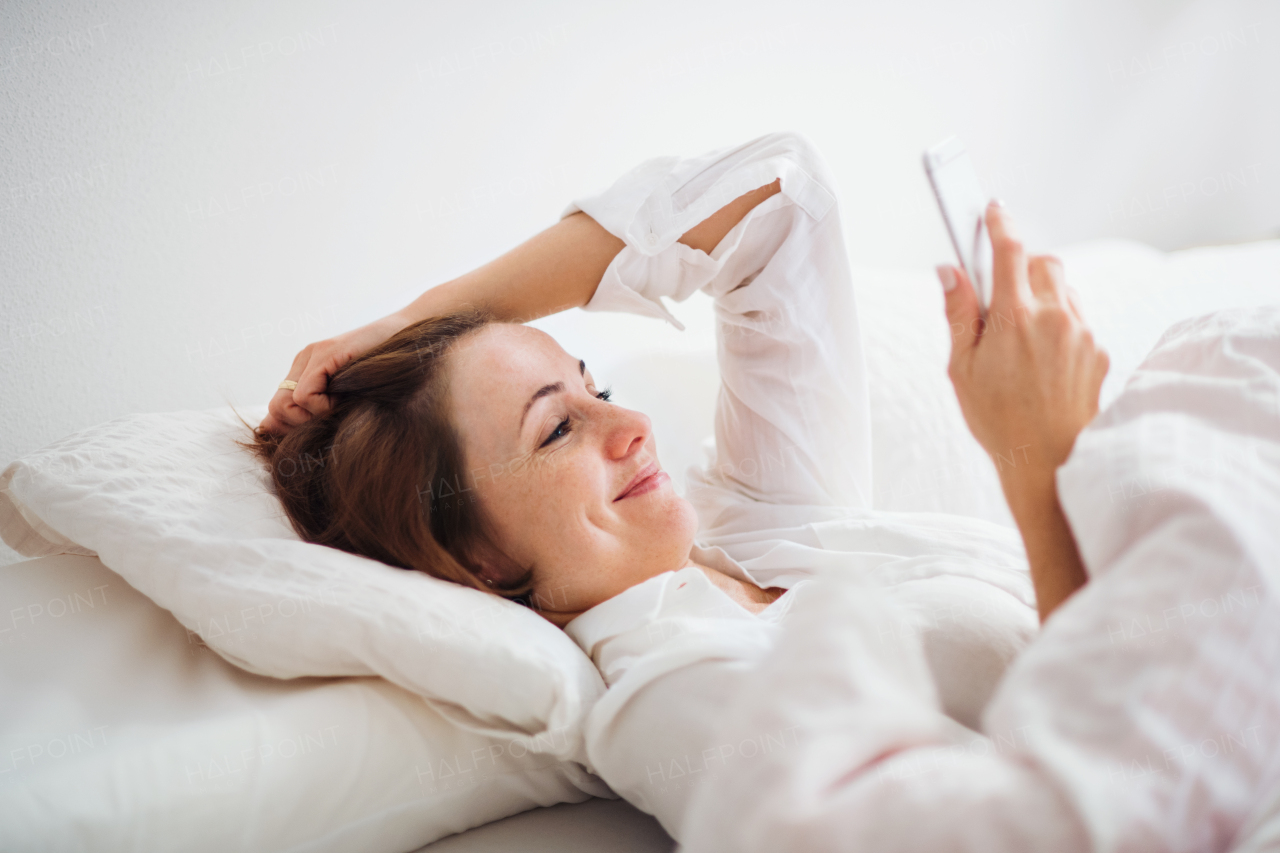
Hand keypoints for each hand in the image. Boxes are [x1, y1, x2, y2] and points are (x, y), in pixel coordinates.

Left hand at [258, 312, 413, 434]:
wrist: (415, 336)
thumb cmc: (389, 371)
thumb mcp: (350, 396)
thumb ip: (317, 410)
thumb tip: (270, 429)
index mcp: (306, 370)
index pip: (277, 408)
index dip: (294, 426)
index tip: (325, 422)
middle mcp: (304, 360)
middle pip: (277, 408)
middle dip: (300, 424)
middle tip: (332, 416)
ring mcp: (312, 354)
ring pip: (285, 403)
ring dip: (313, 415)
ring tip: (340, 404)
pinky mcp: (325, 354)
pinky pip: (304, 395)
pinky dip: (322, 407)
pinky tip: (344, 398)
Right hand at [938, 202, 1109, 486]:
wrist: (1048, 459)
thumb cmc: (997, 418)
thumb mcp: (961, 367)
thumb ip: (958, 313)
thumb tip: (950, 271)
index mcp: (1014, 319)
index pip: (1009, 250)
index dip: (999, 223)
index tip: (991, 209)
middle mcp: (1055, 318)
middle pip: (1043, 262)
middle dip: (1022, 263)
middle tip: (999, 287)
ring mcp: (1082, 333)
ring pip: (1064, 288)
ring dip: (1042, 293)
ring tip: (1018, 330)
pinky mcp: (1099, 350)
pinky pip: (1079, 318)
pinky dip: (1059, 321)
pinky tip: (1040, 356)